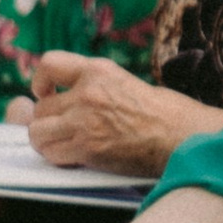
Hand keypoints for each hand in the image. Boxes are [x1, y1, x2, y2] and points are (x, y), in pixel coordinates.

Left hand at [6, 52, 212, 176]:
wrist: (184, 136)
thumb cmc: (166, 114)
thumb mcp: (125, 84)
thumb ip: (94, 89)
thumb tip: (62, 103)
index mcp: (99, 70)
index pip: (49, 64)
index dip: (40, 82)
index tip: (44, 94)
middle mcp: (87, 92)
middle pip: (41, 107)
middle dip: (47, 121)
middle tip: (62, 132)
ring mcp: (85, 120)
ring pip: (38, 132)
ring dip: (47, 142)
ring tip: (63, 146)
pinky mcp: (87, 147)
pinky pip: (52, 153)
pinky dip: (58, 159)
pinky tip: (73, 159)